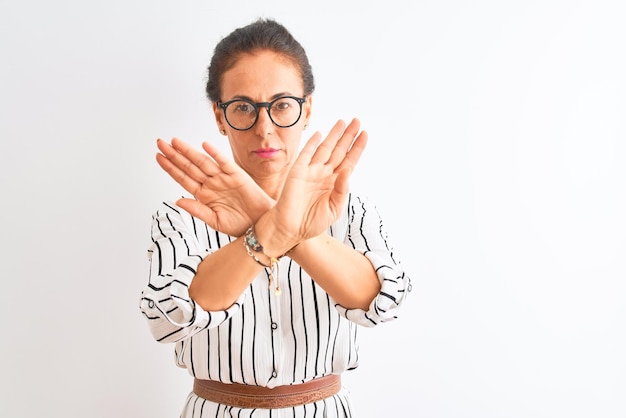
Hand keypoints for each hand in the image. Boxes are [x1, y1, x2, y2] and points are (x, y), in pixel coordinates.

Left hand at [156, 138, 273, 235]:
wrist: (260, 225)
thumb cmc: (240, 224)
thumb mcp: (214, 221)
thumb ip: (197, 210)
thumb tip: (178, 200)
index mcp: (204, 195)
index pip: (183, 178)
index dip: (170, 168)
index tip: (158, 157)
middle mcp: (211, 183)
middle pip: (189, 166)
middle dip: (174, 155)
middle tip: (160, 143)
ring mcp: (223, 178)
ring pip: (202, 162)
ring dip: (189, 151)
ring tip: (175, 142)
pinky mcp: (237, 175)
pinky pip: (224, 162)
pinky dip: (215, 153)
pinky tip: (204, 145)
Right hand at [260, 118, 367, 251]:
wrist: (290, 229)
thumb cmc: (311, 223)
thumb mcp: (334, 209)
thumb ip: (342, 190)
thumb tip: (348, 170)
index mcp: (335, 184)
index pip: (349, 161)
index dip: (357, 148)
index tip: (365, 134)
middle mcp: (324, 174)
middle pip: (339, 151)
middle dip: (348, 136)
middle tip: (357, 121)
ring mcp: (311, 171)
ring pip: (325, 148)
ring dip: (334, 135)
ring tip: (343, 122)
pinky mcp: (297, 171)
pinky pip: (306, 154)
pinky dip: (312, 143)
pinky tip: (320, 134)